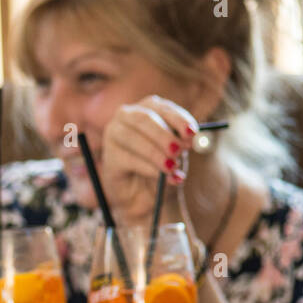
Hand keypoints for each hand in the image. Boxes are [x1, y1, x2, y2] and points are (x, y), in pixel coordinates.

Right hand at [99, 95, 199, 227]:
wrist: (145, 195)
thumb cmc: (162, 165)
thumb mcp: (178, 152)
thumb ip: (183, 144)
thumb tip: (191, 140)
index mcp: (148, 108)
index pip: (162, 108)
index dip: (178, 119)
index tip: (192, 133)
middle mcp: (127, 116)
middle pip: (144, 118)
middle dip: (164, 135)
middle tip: (179, 151)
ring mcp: (114, 135)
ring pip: (133, 138)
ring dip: (155, 153)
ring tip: (172, 167)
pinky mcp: (109, 157)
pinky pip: (128, 159)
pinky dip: (147, 167)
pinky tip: (159, 176)